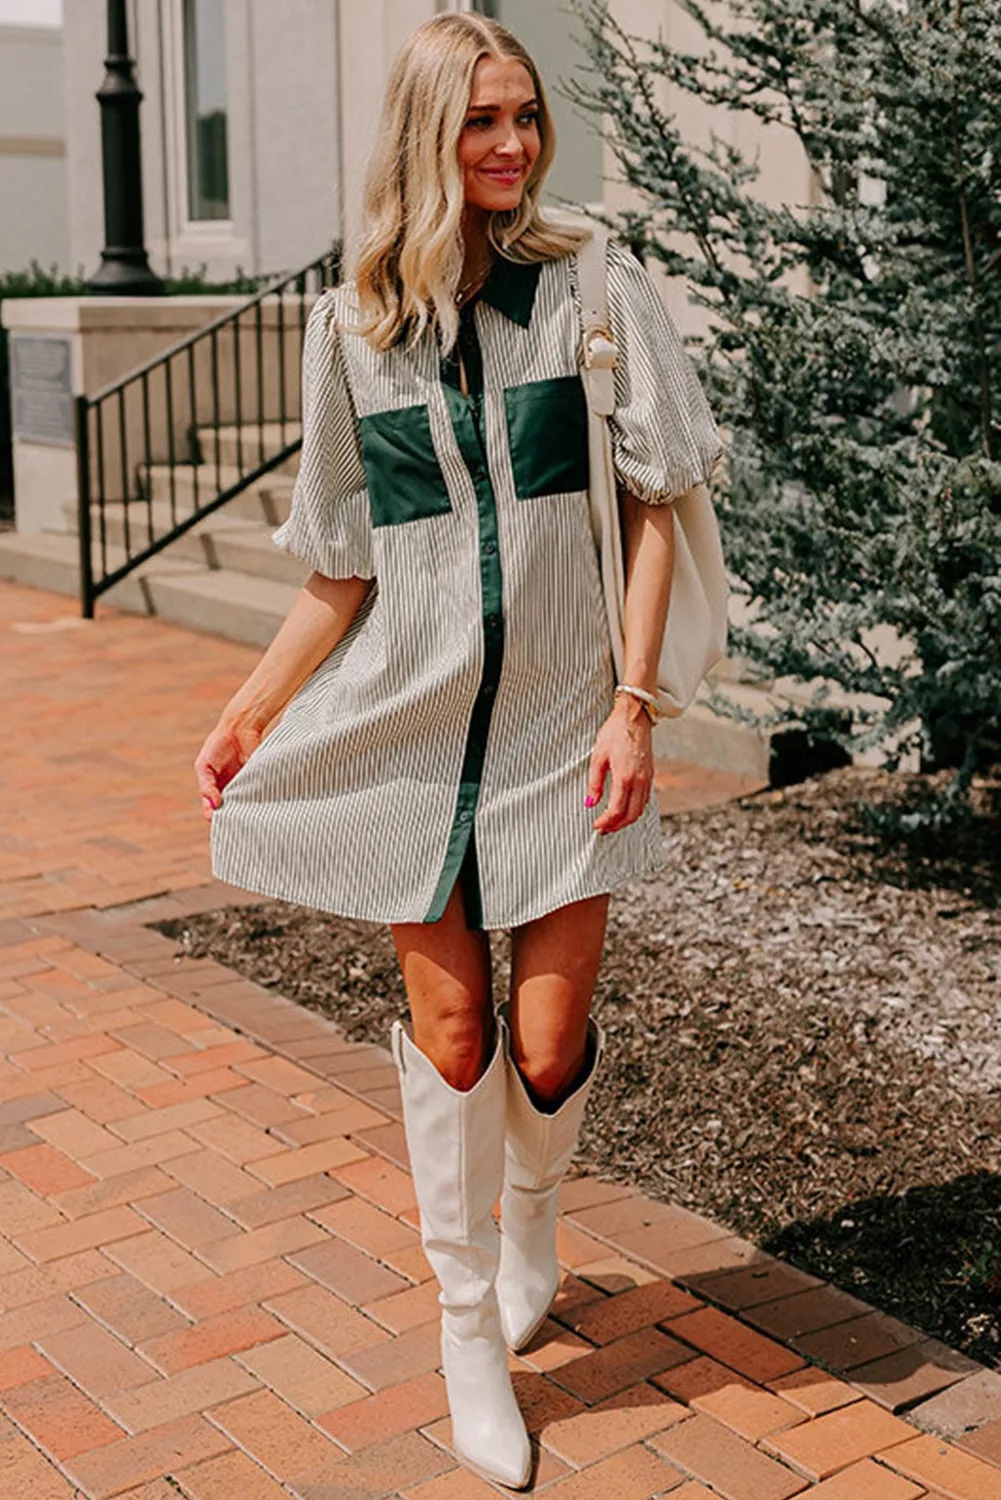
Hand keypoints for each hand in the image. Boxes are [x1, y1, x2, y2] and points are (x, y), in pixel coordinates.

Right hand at [194, 719, 261, 820]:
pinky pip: (256, 795)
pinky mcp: (257, 781)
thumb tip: (214, 804)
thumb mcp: (204, 766)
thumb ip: (207, 786)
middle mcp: (229, 790)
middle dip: (228, 817)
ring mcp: (244, 786)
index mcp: (213, 788)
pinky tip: (253, 802)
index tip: (213, 818)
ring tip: (242, 814)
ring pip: (243, 806)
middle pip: (228, 810)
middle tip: (230, 820)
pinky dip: (256, 801)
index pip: (211, 808)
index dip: (212, 814)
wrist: (239, 728)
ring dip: (242, 811)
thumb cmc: (218, 746)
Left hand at [586, 695, 654, 833]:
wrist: (635, 716)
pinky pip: (645, 799)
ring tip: (612, 822)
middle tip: (603, 829)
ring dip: (626, 819)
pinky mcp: (650, 774)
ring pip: (640, 809)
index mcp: (625, 777)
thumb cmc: (614, 733)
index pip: (616, 810)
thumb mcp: (598, 757)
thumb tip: (590, 803)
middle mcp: (640, 780)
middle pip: (631, 815)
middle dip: (617, 826)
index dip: (605, 822)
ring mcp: (647, 778)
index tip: (596, 825)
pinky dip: (635, 809)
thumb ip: (594, 783)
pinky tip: (624, 808)